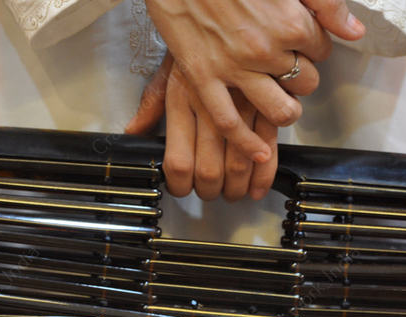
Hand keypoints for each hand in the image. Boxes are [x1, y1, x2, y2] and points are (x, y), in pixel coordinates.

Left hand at [127, 52, 316, 199]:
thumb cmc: (199, 33)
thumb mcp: (168, 66)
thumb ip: (152, 103)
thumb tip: (134, 131)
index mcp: (182, 98)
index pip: (177, 161)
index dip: (180, 185)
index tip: (184, 189)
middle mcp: (211, 103)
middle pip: (209, 170)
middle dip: (212, 191)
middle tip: (213, 193)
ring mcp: (243, 101)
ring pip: (240, 163)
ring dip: (239, 186)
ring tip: (236, 191)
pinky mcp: (270, 96)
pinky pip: (271, 145)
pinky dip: (266, 171)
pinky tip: (259, 183)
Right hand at [144, 0, 363, 159]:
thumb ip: (326, 4)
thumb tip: (354, 32)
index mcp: (290, 21)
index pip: (321, 51)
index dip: (313, 49)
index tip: (302, 45)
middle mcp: (265, 49)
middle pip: (304, 82)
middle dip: (301, 78)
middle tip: (288, 70)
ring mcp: (233, 67)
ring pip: (276, 109)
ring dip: (285, 112)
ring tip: (283, 108)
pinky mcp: (202, 77)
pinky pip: (228, 121)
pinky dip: (246, 142)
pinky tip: (259, 151)